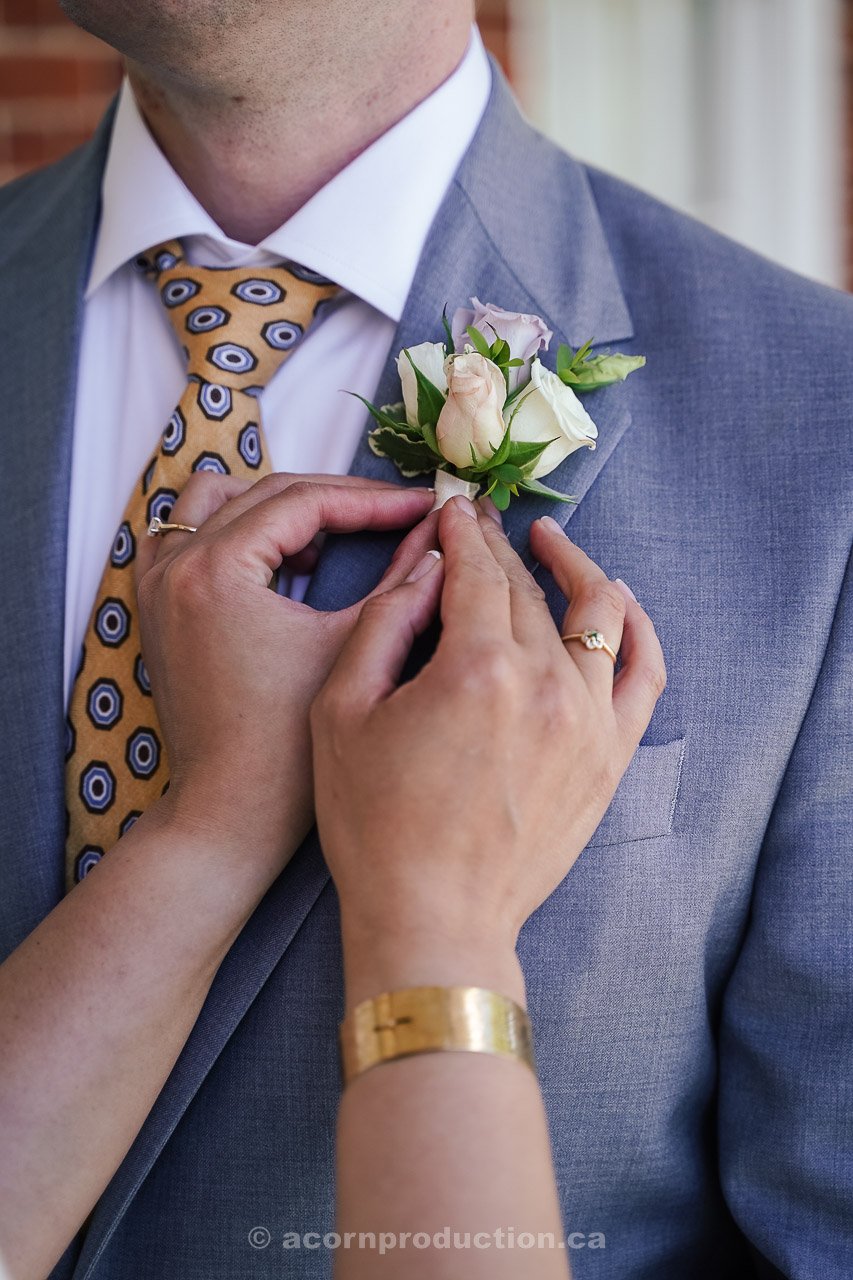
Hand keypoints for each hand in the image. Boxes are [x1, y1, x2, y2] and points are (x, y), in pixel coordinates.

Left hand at [135, 472, 436, 881]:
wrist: (230, 811)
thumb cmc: (288, 746)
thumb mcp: (351, 648)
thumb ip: (398, 580)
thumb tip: (436, 531)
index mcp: (217, 571)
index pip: (305, 502)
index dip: (372, 500)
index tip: (421, 505)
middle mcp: (175, 567)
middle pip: (264, 492)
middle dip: (336, 500)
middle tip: (395, 514)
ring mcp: (157, 586)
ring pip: (214, 501)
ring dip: (274, 505)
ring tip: (327, 537)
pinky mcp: (156, 609)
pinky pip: (185, 536)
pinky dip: (230, 530)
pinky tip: (275, 560)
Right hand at [311, 499, 665, 1004]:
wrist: (434, 919)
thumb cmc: (373, 824)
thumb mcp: (340, 714)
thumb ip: (384, 625)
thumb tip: (429, 569)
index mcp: (476, 669)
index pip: (477, 570)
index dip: (461, 531)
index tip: (452, 507)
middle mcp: (545, 684)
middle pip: (527, 590)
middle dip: (500, 547)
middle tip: (480, 522)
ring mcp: (589, 721)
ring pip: (595, 614)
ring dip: (574, 567)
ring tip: (550, 543)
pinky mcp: (610, 757)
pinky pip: (644, 672)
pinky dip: (636, 627)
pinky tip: (616, 601)